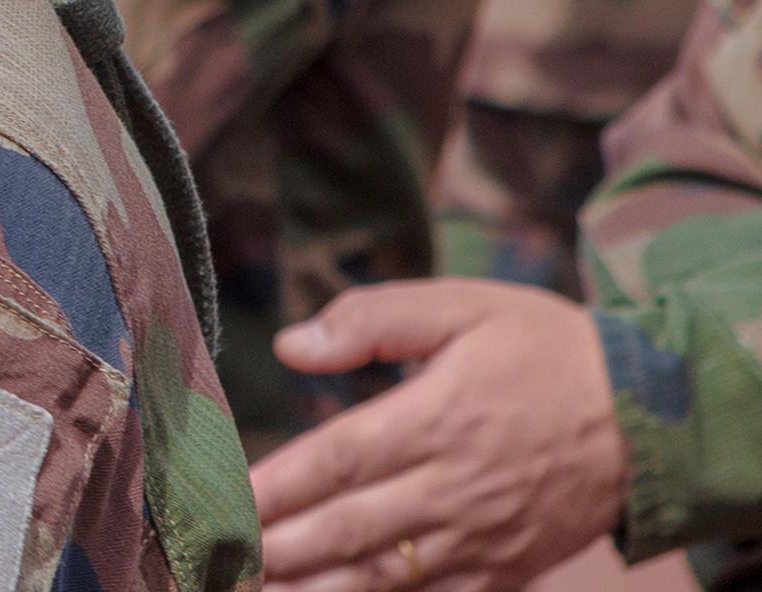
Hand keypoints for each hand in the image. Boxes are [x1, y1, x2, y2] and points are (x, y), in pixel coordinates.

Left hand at [253, 279, 629, 591]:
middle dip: (279, 549)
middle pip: (347, 528)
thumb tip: (292, 344)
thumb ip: (373, 319)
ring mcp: (481, 536)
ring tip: (262, 589)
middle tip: (220, 560)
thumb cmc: (547, 351)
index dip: (274, 488)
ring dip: (318, 586)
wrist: (653, 416)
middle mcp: (453, 487)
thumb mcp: (463, 308)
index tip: (224, 502)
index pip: (334, 461)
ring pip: (384, 574)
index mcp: (436, 421)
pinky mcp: (506, 567)